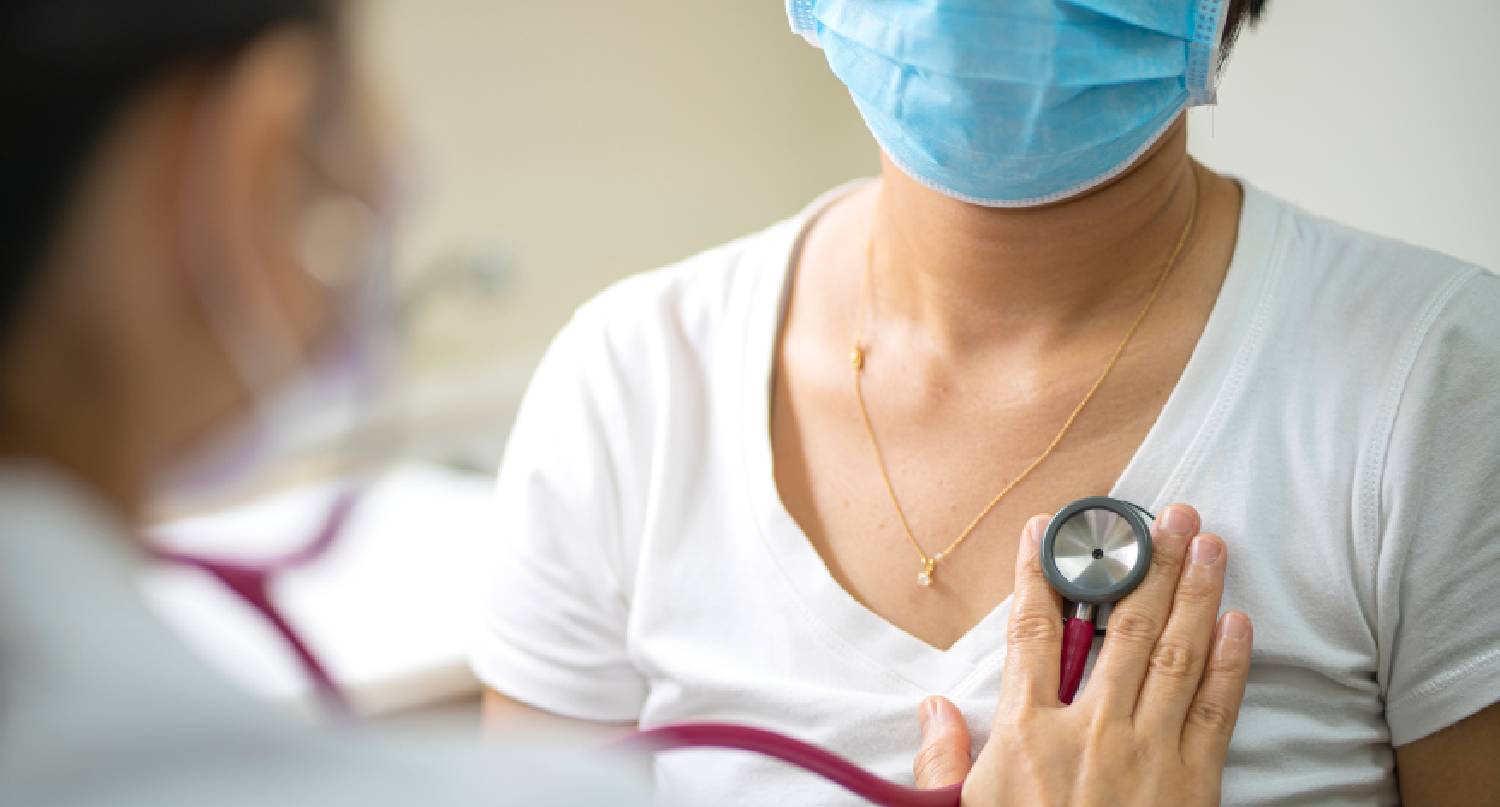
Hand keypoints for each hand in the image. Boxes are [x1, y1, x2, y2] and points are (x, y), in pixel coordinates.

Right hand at [912, 504, 1252, 805]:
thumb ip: (944, 760)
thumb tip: (935, 704)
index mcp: (1028, 736)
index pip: (1031, 634)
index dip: (1039, 575)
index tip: (1047, 531)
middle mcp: (1092, 733)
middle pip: (1123, 629)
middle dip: (1145, 564)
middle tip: (1165, 514)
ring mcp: (1148, 756)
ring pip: (1177, 655)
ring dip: (1195, 593)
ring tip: (1207, 543)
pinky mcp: (1193, 785)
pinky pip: (1215, 712)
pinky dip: (1231, 664)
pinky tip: (1239, 622)